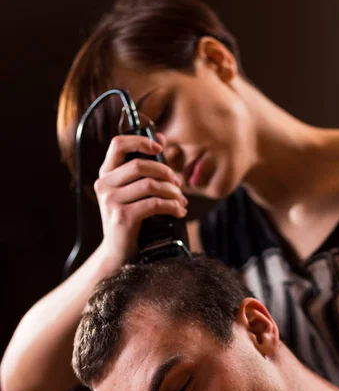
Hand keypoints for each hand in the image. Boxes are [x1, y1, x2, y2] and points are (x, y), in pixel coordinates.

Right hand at [94, 134, 186, 263]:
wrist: (118, 253)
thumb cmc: (129, 219)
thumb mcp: (132, 191)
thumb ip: (143, 167)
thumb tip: (160, 137)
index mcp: (105, 174)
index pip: (117, 144)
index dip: (140, 141)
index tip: (159, 148)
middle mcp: (104, 185)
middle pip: (140, 165)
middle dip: (166, 172)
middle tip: (179, 184)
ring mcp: (111, 201)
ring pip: (150, 185)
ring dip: (172, 192)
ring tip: (181, 200)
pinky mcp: (123, 217)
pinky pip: (154, 204)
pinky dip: (171, 206)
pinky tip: (178, 211)